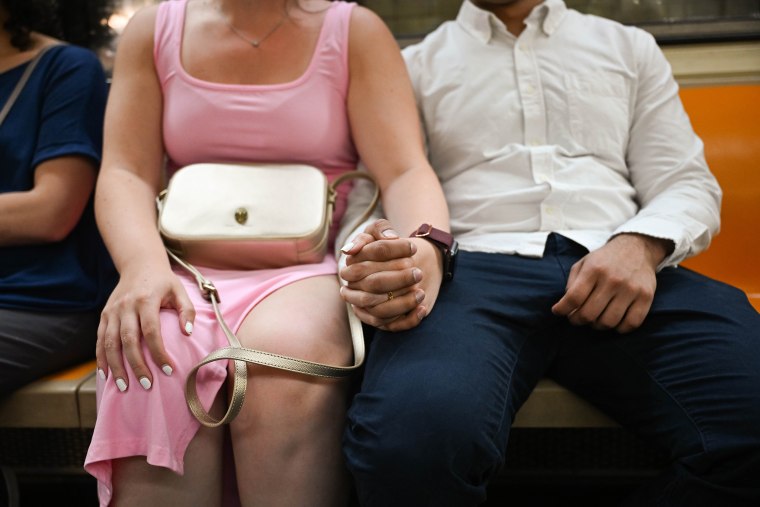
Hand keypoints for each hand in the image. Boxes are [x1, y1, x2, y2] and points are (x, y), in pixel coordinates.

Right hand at [96, 264, 194, 391]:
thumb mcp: (180, 291)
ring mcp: (112, 311)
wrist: (139, 265)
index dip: (158, 352)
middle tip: (147, 384)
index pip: (151, 331)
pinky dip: (101, 358)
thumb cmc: (163, 282)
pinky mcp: (104, 315)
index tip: (168, 370)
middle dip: (136, 365)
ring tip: (124, 387)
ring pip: (109, 343)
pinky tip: (106, 374)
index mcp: (146, 300)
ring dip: (116, 367)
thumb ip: (187, 310)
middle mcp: (126, 306)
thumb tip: (188, 333)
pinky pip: (99, 340)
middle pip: (128, 340)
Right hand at [340, 219, 442, 330]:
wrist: (408, 262)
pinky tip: (422, 309)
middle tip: (418, 272)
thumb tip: (370, 242)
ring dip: (403, 303)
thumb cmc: (392, 245)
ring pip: (379, 310)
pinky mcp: (379, 321)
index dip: (391, 252)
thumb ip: (378, 229)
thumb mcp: (383, 230)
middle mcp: (354, 288)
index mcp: (351, 265)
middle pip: (373, 285)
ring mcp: (365, 307)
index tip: (412, 248)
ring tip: (420, 293)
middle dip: (398, 279)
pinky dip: (408, 320)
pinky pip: (391, 326)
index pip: (367, 258)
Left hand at [551, 234, 671, 332]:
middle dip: (577, 320)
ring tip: (594, 319)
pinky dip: (619, 329)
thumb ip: (572, 283)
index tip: (558, 312)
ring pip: (608, 322)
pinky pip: (631, 324)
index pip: (573, 298)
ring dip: (597, 326)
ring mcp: (630, 289)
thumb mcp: (583, 263)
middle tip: (576, 318)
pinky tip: (614, 322)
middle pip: (589, 314)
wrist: (637, 248)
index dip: (562, 309)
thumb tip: (566, 307)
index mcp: (594, 269)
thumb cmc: (605, 260)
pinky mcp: (646, 297)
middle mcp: (612, 279)